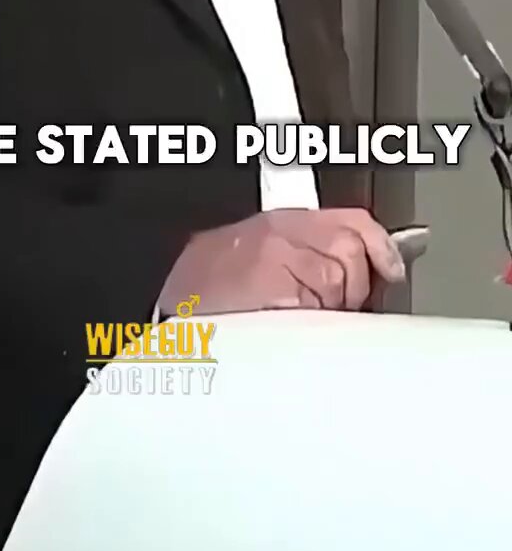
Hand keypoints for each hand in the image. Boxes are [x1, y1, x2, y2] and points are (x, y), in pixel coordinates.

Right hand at [159, 207, 406, 314]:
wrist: (158, 306)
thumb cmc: (203, 294)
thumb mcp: (258, 258)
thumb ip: (311, 256)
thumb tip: (372, 274)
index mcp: (279, 222)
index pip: (349, 220)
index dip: (379, 245)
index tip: (392, 269)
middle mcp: (281, 233)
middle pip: (352, 253)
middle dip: (353, 289)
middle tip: (327, 312)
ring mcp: (278, 260)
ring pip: (340, 286)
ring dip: (330, 312)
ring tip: (296, 323)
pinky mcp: (275, 290)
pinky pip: (319, 312)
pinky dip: (311, 329)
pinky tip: (284, 331)